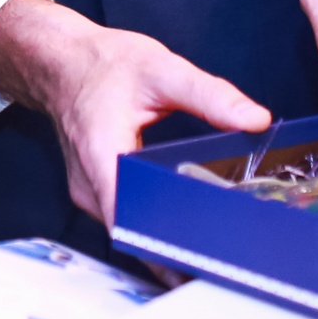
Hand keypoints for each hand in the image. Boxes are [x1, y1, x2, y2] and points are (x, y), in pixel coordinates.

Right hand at [0, 0, 270, 227]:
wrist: (61, 59)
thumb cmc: (103, 62)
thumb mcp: (161, 68)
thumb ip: (210, 94)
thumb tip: (256, 119)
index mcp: (102, 153)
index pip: (131, 219)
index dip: (166, 245)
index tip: (202, 258)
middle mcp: (90, 184)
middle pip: (134, 232)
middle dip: (176, 247)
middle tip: (223, 252)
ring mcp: (89, 193)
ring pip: (128, 229)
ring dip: (163, 236)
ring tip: (210, 240)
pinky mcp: (94, 193)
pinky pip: (124, 217)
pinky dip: (150, 220)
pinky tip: (181, 217)